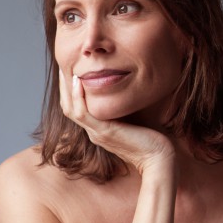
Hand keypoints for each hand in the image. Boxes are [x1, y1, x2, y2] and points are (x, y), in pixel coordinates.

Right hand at [58, 68, 175, 175]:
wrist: (159, 157)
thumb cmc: (153, 137)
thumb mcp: (134, 116)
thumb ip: (125, 104)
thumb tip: (126, 84)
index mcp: (99, 128)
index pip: (76, 107)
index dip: (71, 90)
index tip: (74, 70)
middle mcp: (94, 131)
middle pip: (68, 107)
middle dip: (64, 86)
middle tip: (64, 65)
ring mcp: (97, 132)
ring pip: (70, 109)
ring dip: (66, 88)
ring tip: (66, 69)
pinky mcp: (104, 132)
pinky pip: (82, 113)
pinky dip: (78, 97)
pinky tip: (79, 81)